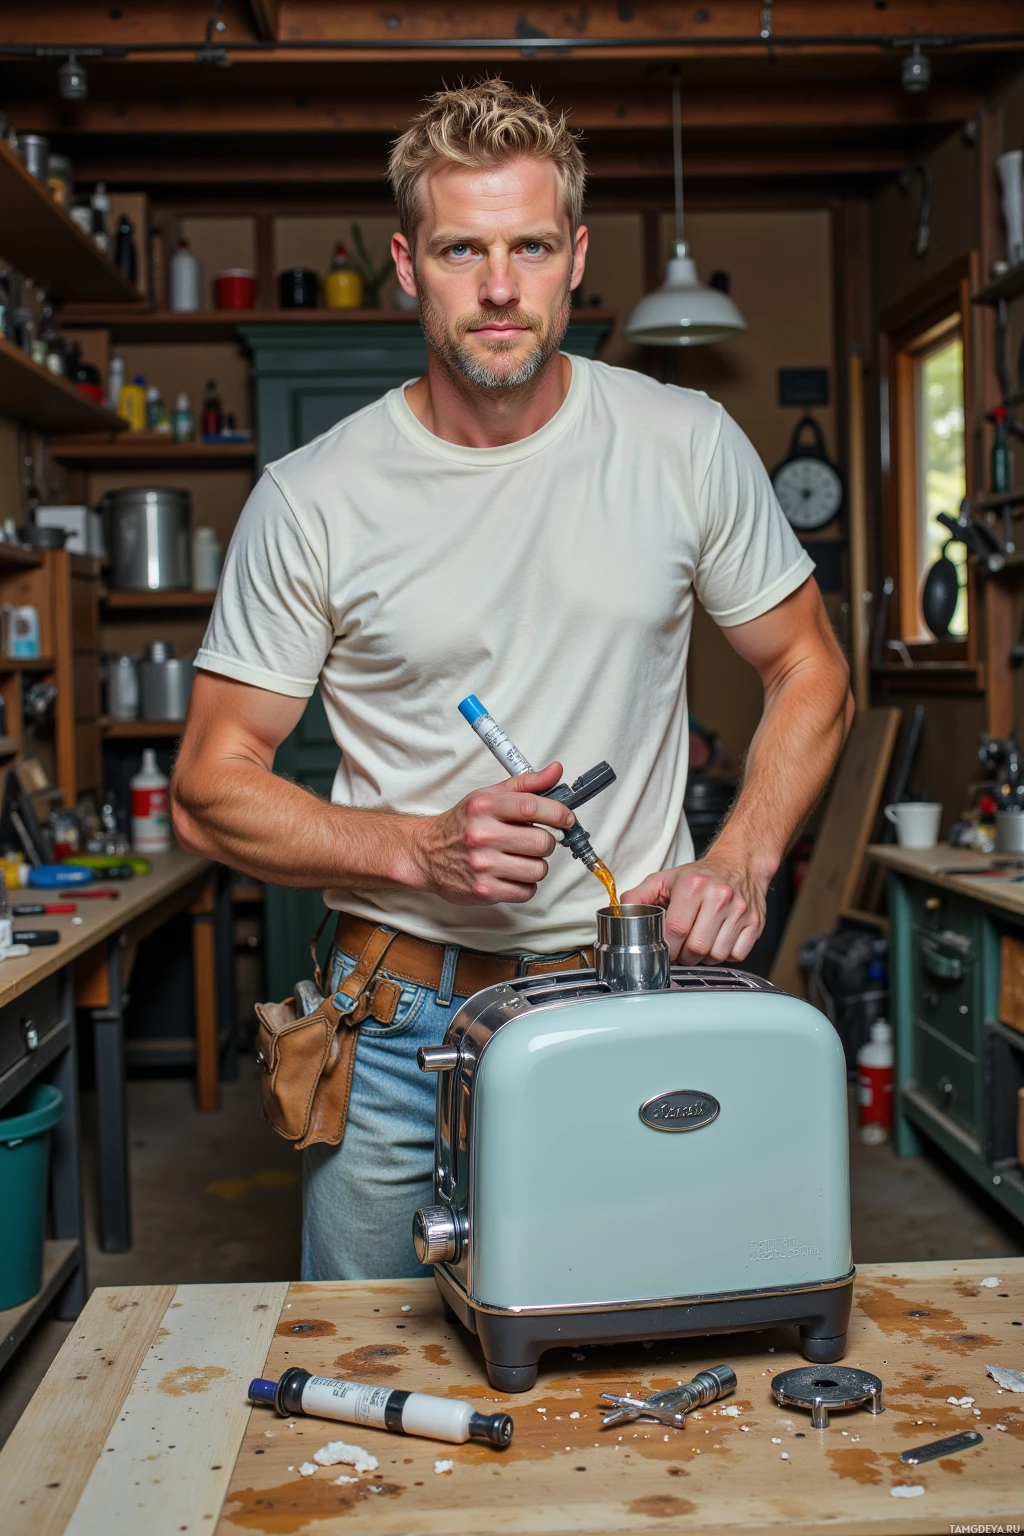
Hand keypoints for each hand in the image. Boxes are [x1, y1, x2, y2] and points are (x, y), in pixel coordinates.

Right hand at [409, 762, 573, 905]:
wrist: (426, 854)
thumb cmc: (462, 824)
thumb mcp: (488, 796)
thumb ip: (525, 784)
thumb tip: (556, 771)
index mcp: (484, 807)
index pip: (532, 807)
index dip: (558, 813)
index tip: (566, 818)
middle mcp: (482, 835)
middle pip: (542, 842)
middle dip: (545, 841)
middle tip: (533, 840)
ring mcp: (482, 865)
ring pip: (538, 869)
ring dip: (536, 864)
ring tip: (520, 858)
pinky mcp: (484, 890)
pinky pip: (526, 891)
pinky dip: (525, 884)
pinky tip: (512, 874)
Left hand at [622, 855, 767, 963]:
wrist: (740, 863)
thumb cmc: (700, 875)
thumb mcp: (665, 879)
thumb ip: (639, 896)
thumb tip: (621, 912)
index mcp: (693, 886)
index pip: (675, 930)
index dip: (668, 946)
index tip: (666, 947)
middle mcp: (719, 896)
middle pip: (696, 947)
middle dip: (685, 955)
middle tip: (682, 948)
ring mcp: (740, 910)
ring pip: (717, 955)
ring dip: (705, 957)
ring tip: (700, 943)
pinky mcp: (755, 923)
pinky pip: (737, 955)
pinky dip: (726, 955)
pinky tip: (718, 941)